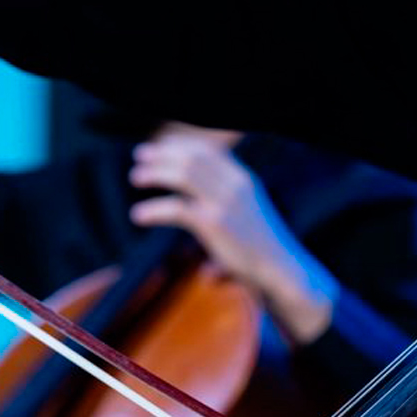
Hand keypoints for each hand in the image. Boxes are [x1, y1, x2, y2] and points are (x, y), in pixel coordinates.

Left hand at [128, 128, 337, 343]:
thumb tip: (196, 201)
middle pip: (192, 157)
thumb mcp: (248, 212)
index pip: (207, 151)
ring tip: (136, 178)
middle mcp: (235, 185)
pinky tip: (139, 215)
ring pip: (183, 175)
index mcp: (244, 178)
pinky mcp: (214, 224)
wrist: (280, 269)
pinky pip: (176, 208)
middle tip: (139, 157)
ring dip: (155, 173)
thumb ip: (226, 199)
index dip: (178, 147)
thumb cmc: (262, 248)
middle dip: (162, 154)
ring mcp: (225, 203)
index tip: (158, 150)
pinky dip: (153, 209)